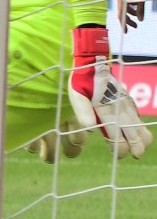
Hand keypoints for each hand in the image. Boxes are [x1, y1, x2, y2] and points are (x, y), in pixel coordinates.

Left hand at [67, 25, 150, 158]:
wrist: (94, 63)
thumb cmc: (81, 80)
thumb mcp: (76, 94)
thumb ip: (83, 111)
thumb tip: (89, 129)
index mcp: (107, 108)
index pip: (117, 133)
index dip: (120, 147)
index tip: (120, 155)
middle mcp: (120, 108)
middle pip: (134, 132)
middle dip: (135, 147)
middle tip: (133, 155)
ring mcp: (127, 104)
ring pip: (141, 125)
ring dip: (142, 139)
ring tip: (139, 150)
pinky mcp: (129, 102)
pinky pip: (139, 117)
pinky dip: (142, 129)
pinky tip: (140, 137)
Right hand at [119, 0, 150, 28]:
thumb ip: (140, 8)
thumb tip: (141, 20)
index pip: (122, 15)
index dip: (124, 24)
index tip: (126, 32)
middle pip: (122, 12)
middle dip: (128, 20)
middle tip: (135, 26)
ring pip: (124, 7)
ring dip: (131, 13)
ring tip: (139, 17)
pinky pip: (125, 2)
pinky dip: (130, 7)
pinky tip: (137, 7)